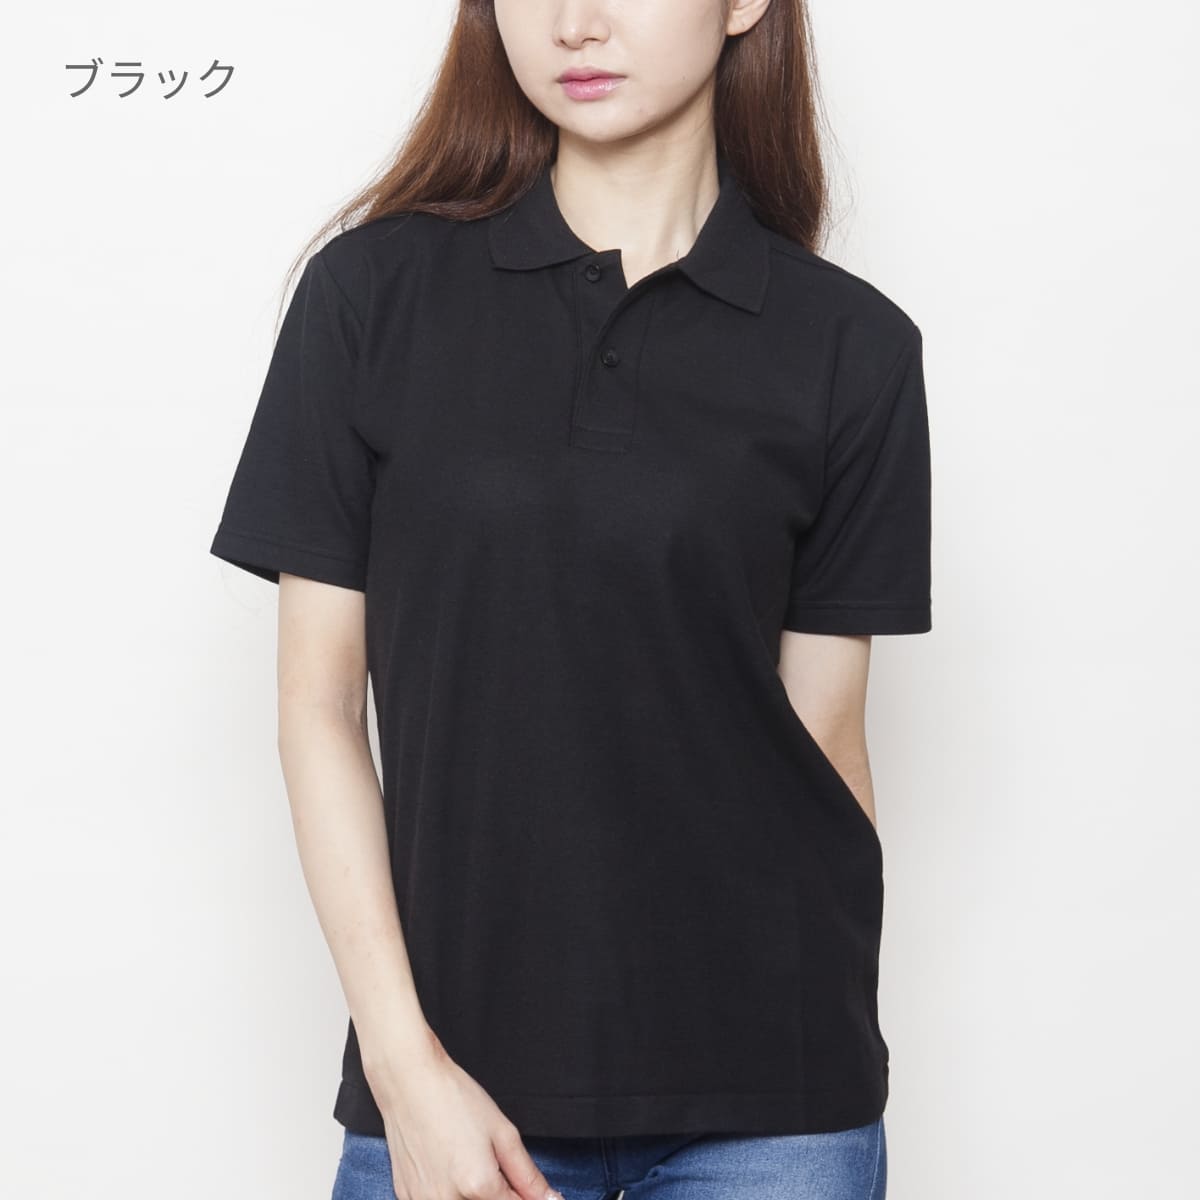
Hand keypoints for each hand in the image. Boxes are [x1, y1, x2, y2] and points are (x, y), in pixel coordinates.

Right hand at [366, 1032, 564, 1199]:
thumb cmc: (452, 1098)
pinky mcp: (407, 1197)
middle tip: (490, 1164)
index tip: (528, 1190)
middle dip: (497, 1193)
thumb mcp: (502, 1131)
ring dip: (471, 1193)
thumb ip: (527, 1174)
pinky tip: (446, 1166)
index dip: (527, 1199)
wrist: (409, 1082)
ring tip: (465, 1160)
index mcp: (478, 1185)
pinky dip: (448, 1191)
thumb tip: (548, 1199)